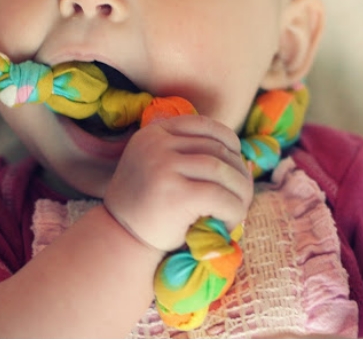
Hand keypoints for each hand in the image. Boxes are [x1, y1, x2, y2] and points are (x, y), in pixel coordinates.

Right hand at [103, 115, 252, 251]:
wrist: (120, 238)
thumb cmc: (147, 206)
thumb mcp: (159, 167)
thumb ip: (186, 155)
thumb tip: (242, 156)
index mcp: (152, 133)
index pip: (202, 125)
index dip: (228, 141)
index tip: (236, 161)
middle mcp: (156, 144)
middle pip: (216, 149)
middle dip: (238, 173)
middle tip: (241, 198)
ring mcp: (164, 166)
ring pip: (222, 170)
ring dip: (240, 193)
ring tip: (236, 212)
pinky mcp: (177, 193)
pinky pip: (221, 196)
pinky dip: (233, 211)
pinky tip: (227, 225)